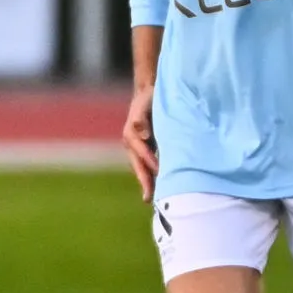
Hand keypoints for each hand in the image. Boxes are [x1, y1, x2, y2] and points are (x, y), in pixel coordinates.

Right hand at [122, 83, 157, 201]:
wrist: (148, 92)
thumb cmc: (148, 98)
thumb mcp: (145, 104)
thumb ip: (141, 119)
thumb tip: (143, 135)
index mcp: (131, 135)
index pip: (142, 154)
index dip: (150, 163)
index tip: (159, 174)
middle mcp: (132, 144)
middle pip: (139, 166)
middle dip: (145, 182)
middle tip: (149, 200)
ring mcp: (138, 148)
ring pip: (143, 168)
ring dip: (149, 182)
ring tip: (155, 198)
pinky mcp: (146, 148)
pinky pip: (148, 164)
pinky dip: (153, 175)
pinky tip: (161, 185)